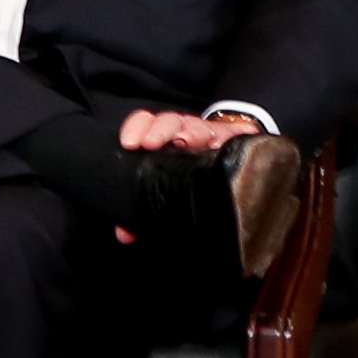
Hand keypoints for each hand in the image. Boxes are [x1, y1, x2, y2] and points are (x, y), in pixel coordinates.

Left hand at [109, 107, 260, 241]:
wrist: (228, 161)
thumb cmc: (185, 173)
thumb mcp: (162, 187)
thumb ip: (142, 208)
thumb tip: (124, 235)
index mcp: (161, 137)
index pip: (144, 122)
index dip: (136, 127)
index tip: (129, 144)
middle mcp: (183, 130)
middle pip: (170, 122)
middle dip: (160, 130)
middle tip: (152, 143)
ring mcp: (209, 133)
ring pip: (198, 126)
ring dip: (190, 132)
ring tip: (185, 141)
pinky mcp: (234, 138)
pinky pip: (232, 133)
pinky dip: (229, 135)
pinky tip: (223, 143)